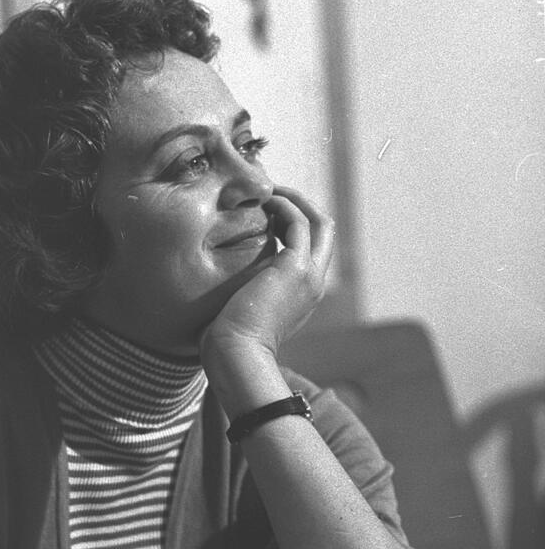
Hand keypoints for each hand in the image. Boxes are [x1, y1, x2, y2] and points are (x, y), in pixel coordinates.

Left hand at [201, 186, 333, 358]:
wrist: (236, 357)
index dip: (294, 224)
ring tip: (268, 190)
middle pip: (325, 231)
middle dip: (302, 205)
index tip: (267, 212)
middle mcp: (313, 284)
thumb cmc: (229, 345)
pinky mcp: (296, 269)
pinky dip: (284, 206)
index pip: (311, 249)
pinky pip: (298, 223)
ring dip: (294, 200)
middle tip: (273, 192)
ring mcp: (309, 276)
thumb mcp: (241, 314)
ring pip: (319, 222)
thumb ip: (242, 295)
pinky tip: (263, 202)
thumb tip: (222, 289)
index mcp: (302, 295)